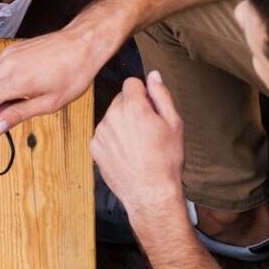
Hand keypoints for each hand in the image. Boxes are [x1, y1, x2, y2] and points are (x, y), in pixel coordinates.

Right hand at [0, 22, 114, 133]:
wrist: (83, 44)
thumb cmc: (73, 72)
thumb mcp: (49, 103)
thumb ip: (18, 114)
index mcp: (15, 80)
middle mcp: (7, 65)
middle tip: (6, 115)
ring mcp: (8, 55)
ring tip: (16, 100)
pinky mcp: (12, 50)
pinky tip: (19, 86)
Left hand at [89, 70, 185, 222]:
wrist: (150, 193)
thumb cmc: (166, 160)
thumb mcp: (174, 123)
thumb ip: (161, 95)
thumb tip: (153, 75)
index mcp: (133, 107)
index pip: (131, 83)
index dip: (143, 93)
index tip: (150, 108)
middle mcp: (112, 117)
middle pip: (120, 99)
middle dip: (132, 108)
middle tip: (146, 129)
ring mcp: (101, 133)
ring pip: (111, 117)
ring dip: (121, 123)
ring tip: (137, 144)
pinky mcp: (94, 148)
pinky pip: (104, 134)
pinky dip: (113, 139)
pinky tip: (126, 153)